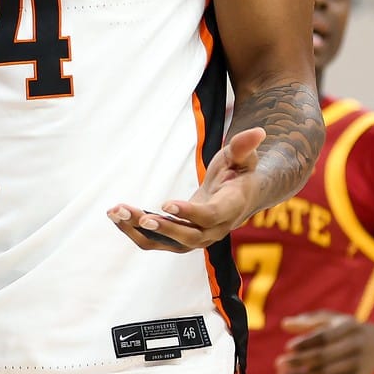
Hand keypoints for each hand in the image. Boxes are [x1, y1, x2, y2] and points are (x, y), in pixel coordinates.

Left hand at [108, 127, 267, 251]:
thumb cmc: (239, 172)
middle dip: (160, 227)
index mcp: (229, 209)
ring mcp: (195, 239)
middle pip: (185, 236)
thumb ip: (245, 147)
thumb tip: (258, 131)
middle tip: (136, 215)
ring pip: (164, 242)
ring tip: (115, 212)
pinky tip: (116, 215)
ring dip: (138, 229)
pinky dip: (134, 230)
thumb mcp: (243, 157)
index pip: (208, 215)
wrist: (239, 197)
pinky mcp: (178, 240)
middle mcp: (213, 231)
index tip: (166, 203)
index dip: (188, 212)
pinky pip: (154, 241)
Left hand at [274, 311, 373, 373]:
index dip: (306, 342)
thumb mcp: (333, 320)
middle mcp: (355, 345)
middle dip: (299, 362)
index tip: (287, 347)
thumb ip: (309, 321)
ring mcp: (357, 363)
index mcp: (348, 327)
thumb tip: (284, 324)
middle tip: (278, 364)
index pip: (325, 336)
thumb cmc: (348, 330)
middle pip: (323, 356)